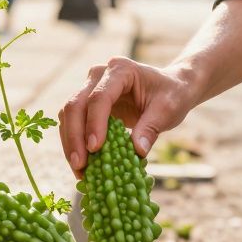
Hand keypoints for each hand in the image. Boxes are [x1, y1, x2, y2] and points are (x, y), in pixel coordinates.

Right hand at [59, 57, 200, 175]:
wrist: (172, 88)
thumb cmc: (172, 94)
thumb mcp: (168, 110)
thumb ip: (151, 128)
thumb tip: (137, 152)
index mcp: (121, 69)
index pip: (99, 97)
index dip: (95, 123)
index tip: (95, 149)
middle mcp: (99, 75)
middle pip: (76, 105)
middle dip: (75, 137)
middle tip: (80, 165)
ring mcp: (90, 87)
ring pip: (69, 115)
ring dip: (71, 144)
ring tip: (80, 171)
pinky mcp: (88, 104)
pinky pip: (75, 124)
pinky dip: (75, 144)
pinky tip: (83, 166)